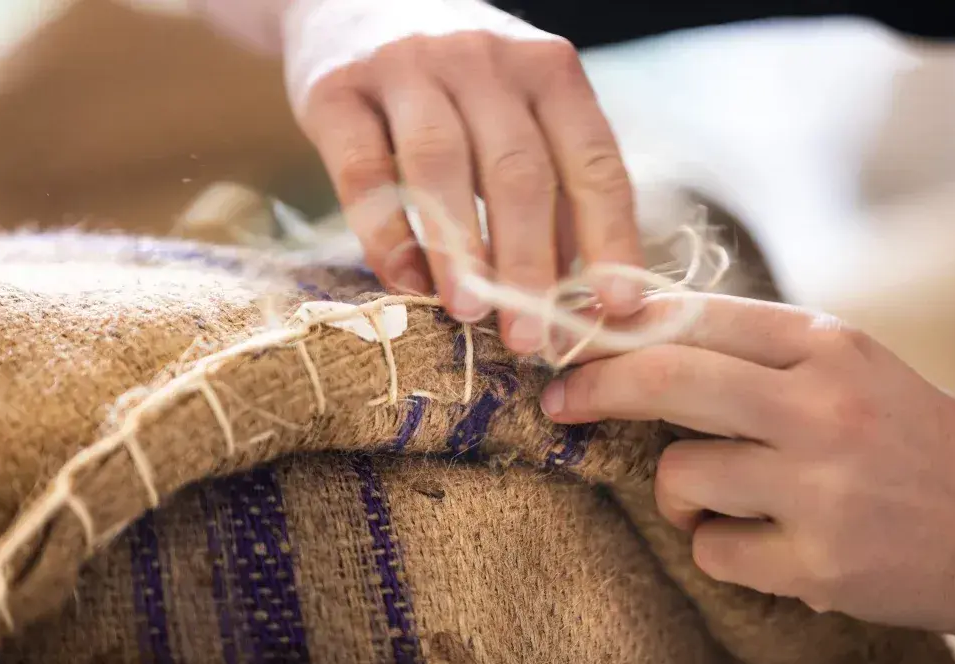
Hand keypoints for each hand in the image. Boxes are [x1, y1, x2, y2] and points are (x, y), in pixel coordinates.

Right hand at [282, 0, 643, 352]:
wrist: (350, 1)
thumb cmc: (456, 84)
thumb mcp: (519, 113)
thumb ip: (553, 189)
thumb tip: (585, 293)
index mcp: (548, 70)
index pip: (593, 162)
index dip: (610, 239)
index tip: (618, 308)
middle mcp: (484, 59)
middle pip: (518, 171)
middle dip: (529, 264)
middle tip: (531, 338)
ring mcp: (407, 67)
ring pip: (442, 166)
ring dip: (459, 249)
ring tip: (468, 315)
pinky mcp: (337, 90)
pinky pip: (363, 169)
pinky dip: (384, 231)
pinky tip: (402, 280)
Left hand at [540, 293, 954, 644]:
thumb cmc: (901, 436)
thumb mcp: (839, 366)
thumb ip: (749, 348)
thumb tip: (635, 326)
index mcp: (824, 344)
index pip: (693, 316)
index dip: (616, 329)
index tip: (572, 344)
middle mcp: (822, 405)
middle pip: (667, 380)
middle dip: (596, 389)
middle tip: (561, 403)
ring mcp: (821, 486)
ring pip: (680, 474)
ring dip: (679, 493)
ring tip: (724, 500)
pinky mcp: (819, 562)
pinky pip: (711, 549)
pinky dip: (718, 547)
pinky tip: (767, 542)